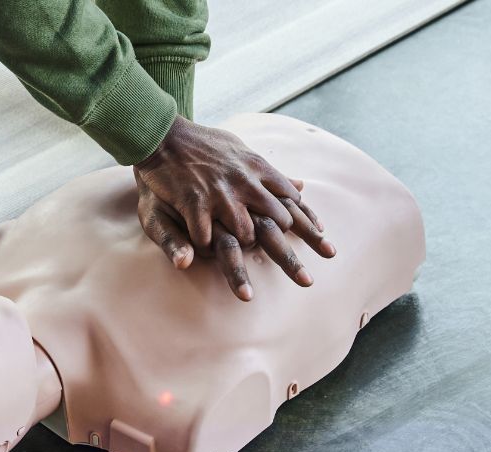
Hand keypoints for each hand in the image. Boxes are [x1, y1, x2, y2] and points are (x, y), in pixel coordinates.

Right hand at [133, 117, 332, 299]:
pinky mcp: (194, 201)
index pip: (291, 201)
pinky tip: (204, 255)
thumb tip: (301, 186)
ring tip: (244, 272)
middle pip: (277, 222)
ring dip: (243, 252)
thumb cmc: (204, 143)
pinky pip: (205, 233)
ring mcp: (220, 193)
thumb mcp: (243, 152)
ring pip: (244, 233)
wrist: (165, 134)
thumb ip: (271, 173)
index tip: (325, 246)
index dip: (308, 224)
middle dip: (288, 252)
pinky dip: (205, 247)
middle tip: (304, 280)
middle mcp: (245, 183)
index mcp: (258, 170)